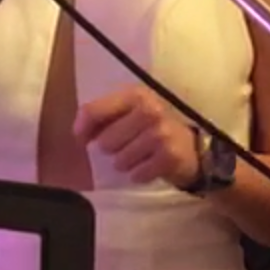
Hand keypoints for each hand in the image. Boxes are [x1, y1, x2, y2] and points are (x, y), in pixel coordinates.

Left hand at [73, 85, 201, 187]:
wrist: (190, 148)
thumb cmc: (151, 129)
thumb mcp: (129, 114)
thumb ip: (103, 117)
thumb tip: (78, 133)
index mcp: (135, 95)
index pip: (94, 111)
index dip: (82, 129)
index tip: (82, 140)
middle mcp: (150, 109)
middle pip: (106, 140)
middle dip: (109, 150)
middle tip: (122, 148)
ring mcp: (161, 132)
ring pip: (121, 159)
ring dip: (124, 164)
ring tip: (135, 158)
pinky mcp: (170, 155)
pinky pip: (138, 173)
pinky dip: (138, 174)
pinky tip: (146, 167)